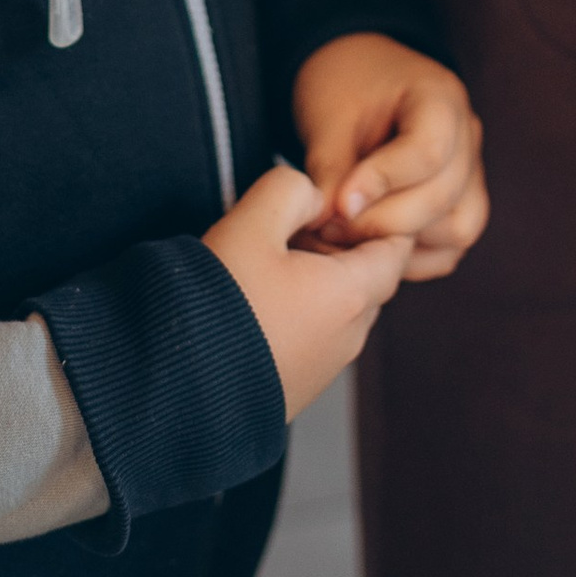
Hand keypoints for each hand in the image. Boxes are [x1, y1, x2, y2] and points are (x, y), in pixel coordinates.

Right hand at [205, 164, 411, 417]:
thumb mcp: (251, 222)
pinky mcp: (299, 385)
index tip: (334, 204)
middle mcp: (349, 336)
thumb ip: (290, 189)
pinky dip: (300, 310)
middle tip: (293, 228)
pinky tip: (258, 300)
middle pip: (368, 276)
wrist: (178, 386)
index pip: (397, 248)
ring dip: (317, 279)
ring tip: (267, 263)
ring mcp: (325, 366)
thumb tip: (312, 196)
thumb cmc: (218, 308)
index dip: (371, 217)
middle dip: (340, 246)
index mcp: (351, 296)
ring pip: (340, 307)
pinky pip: (316, 335)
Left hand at [293, 33, 488, 282]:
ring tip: (348, 233)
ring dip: (401, 241)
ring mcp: (471, 174)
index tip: (339, 201)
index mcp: (440, 97)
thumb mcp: (328, 115)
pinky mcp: (460, 206)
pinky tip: (370, 243)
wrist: (354, 81)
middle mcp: (467, 137)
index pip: (429, 151)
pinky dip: (412, 257)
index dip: (382, 183)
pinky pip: (450, 248)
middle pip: (444, 196)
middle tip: (331, 225)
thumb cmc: (343, 88)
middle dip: (383, 221)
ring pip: (458, 229)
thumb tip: (329, 222)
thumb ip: (330, 167)